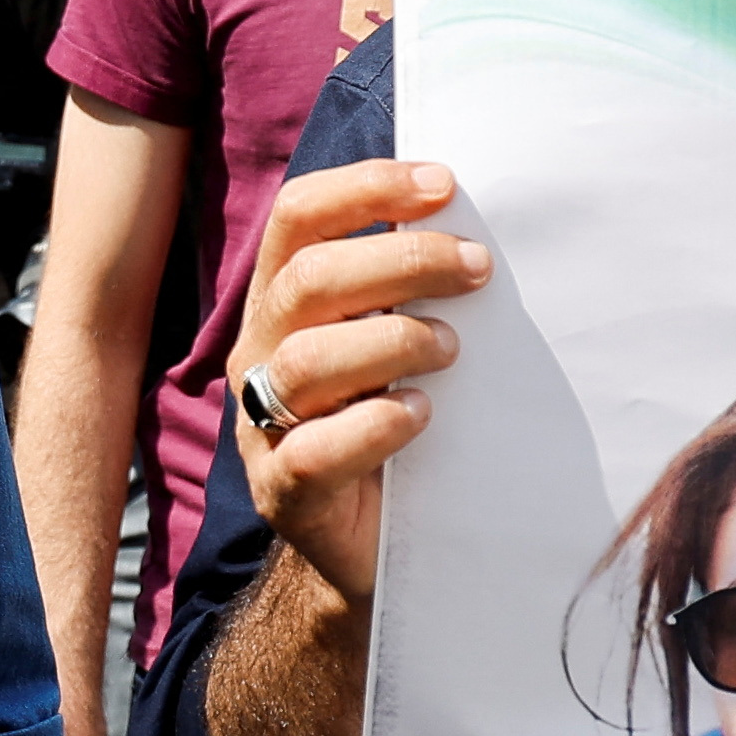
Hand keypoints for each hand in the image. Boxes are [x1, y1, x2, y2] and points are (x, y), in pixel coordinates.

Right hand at [224, 159, 493, 608]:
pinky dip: (376, 426)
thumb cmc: (395, 427)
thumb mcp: (395, 345)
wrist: (374, 550)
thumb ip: (407, 288)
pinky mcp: (283, 492)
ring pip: (305, 360)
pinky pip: (315, 450)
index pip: (299, 217)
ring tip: (451, 349)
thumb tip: (473, 220)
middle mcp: (258, 354)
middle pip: (309, 280)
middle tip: (477, 269)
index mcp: (282, 303)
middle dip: (402, 261)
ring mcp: (261, 425)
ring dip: (393, 341)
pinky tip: (420, 416)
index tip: (445, 186)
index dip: (365, 189)